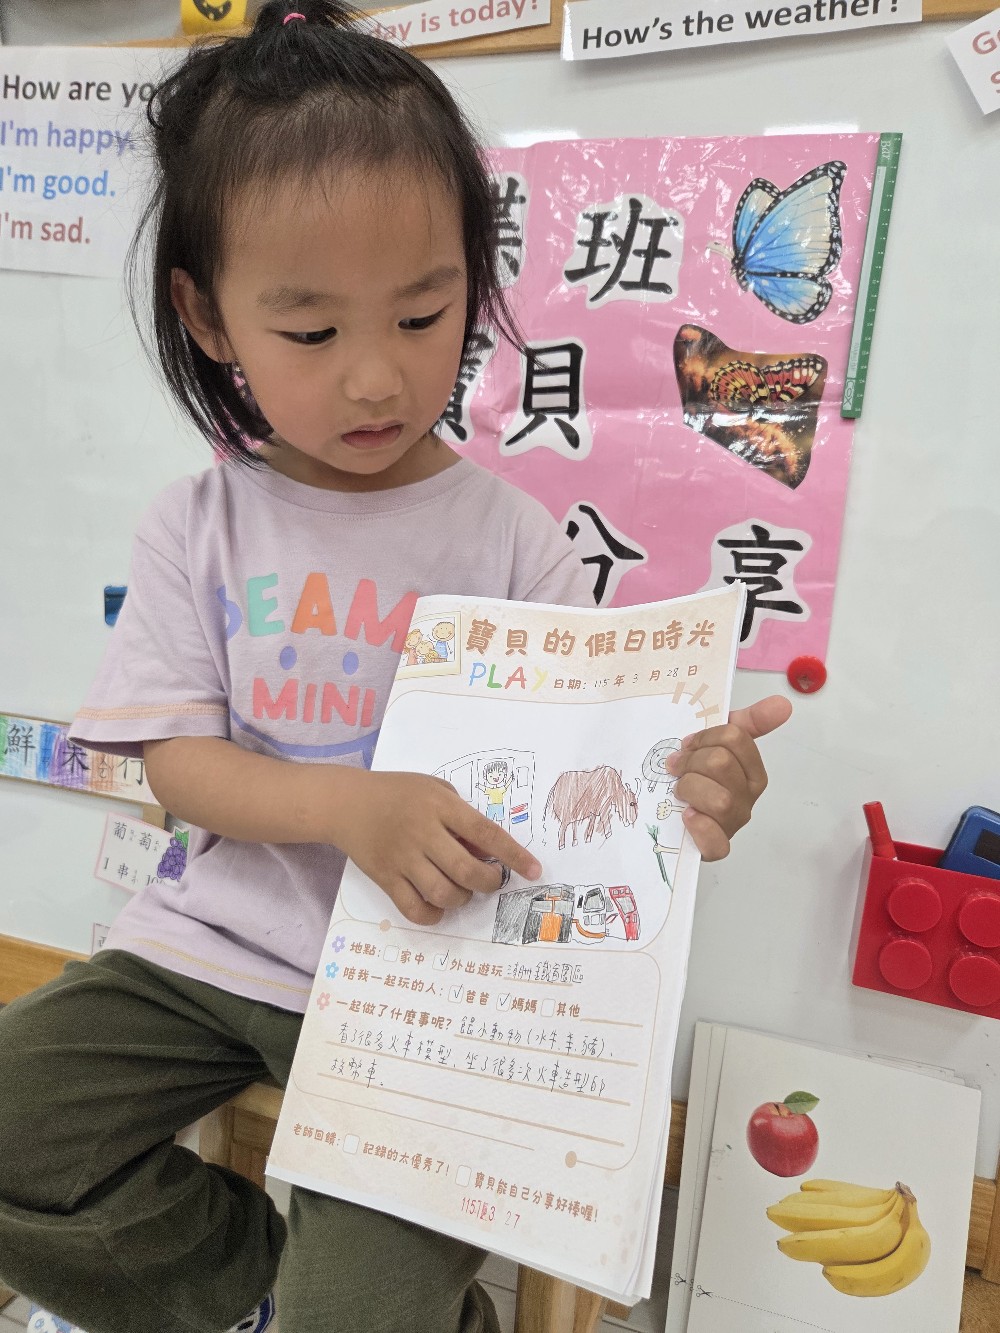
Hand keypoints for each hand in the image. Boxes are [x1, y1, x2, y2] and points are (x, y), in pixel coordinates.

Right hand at [338, 770, 540, 925]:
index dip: (513, 854)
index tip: (535, 870)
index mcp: (440, 806)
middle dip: (488, 882)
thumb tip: (486, 852)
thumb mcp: (435, 790)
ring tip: (461, 891)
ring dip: (461, 899)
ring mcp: (402, 857)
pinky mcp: (385, 877)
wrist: (347, 802)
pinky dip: (432, 915)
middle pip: (466, 870)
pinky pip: (413, 908)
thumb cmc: (399, 793)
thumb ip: (462, 816)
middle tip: (490, 880)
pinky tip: (438, 907)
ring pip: (442, 893)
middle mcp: (422, 832)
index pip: (485, 832)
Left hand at [667, 694, 791, 861]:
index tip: (687, 744)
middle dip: (692, 762)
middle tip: (676, 768)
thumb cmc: (697, 774)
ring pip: (719, 799)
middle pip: (721, 763)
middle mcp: (747, 797)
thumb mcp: (718, 742)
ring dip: (690, 789)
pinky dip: (701, 828)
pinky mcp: (717, 848)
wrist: (670, 808)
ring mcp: (734, 823)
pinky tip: (688, 816)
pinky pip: (717, 843)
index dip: (704, 737)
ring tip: (680, 791)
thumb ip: (750, 721)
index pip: (734, 737)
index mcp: (751, 769)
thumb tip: (783, 703)